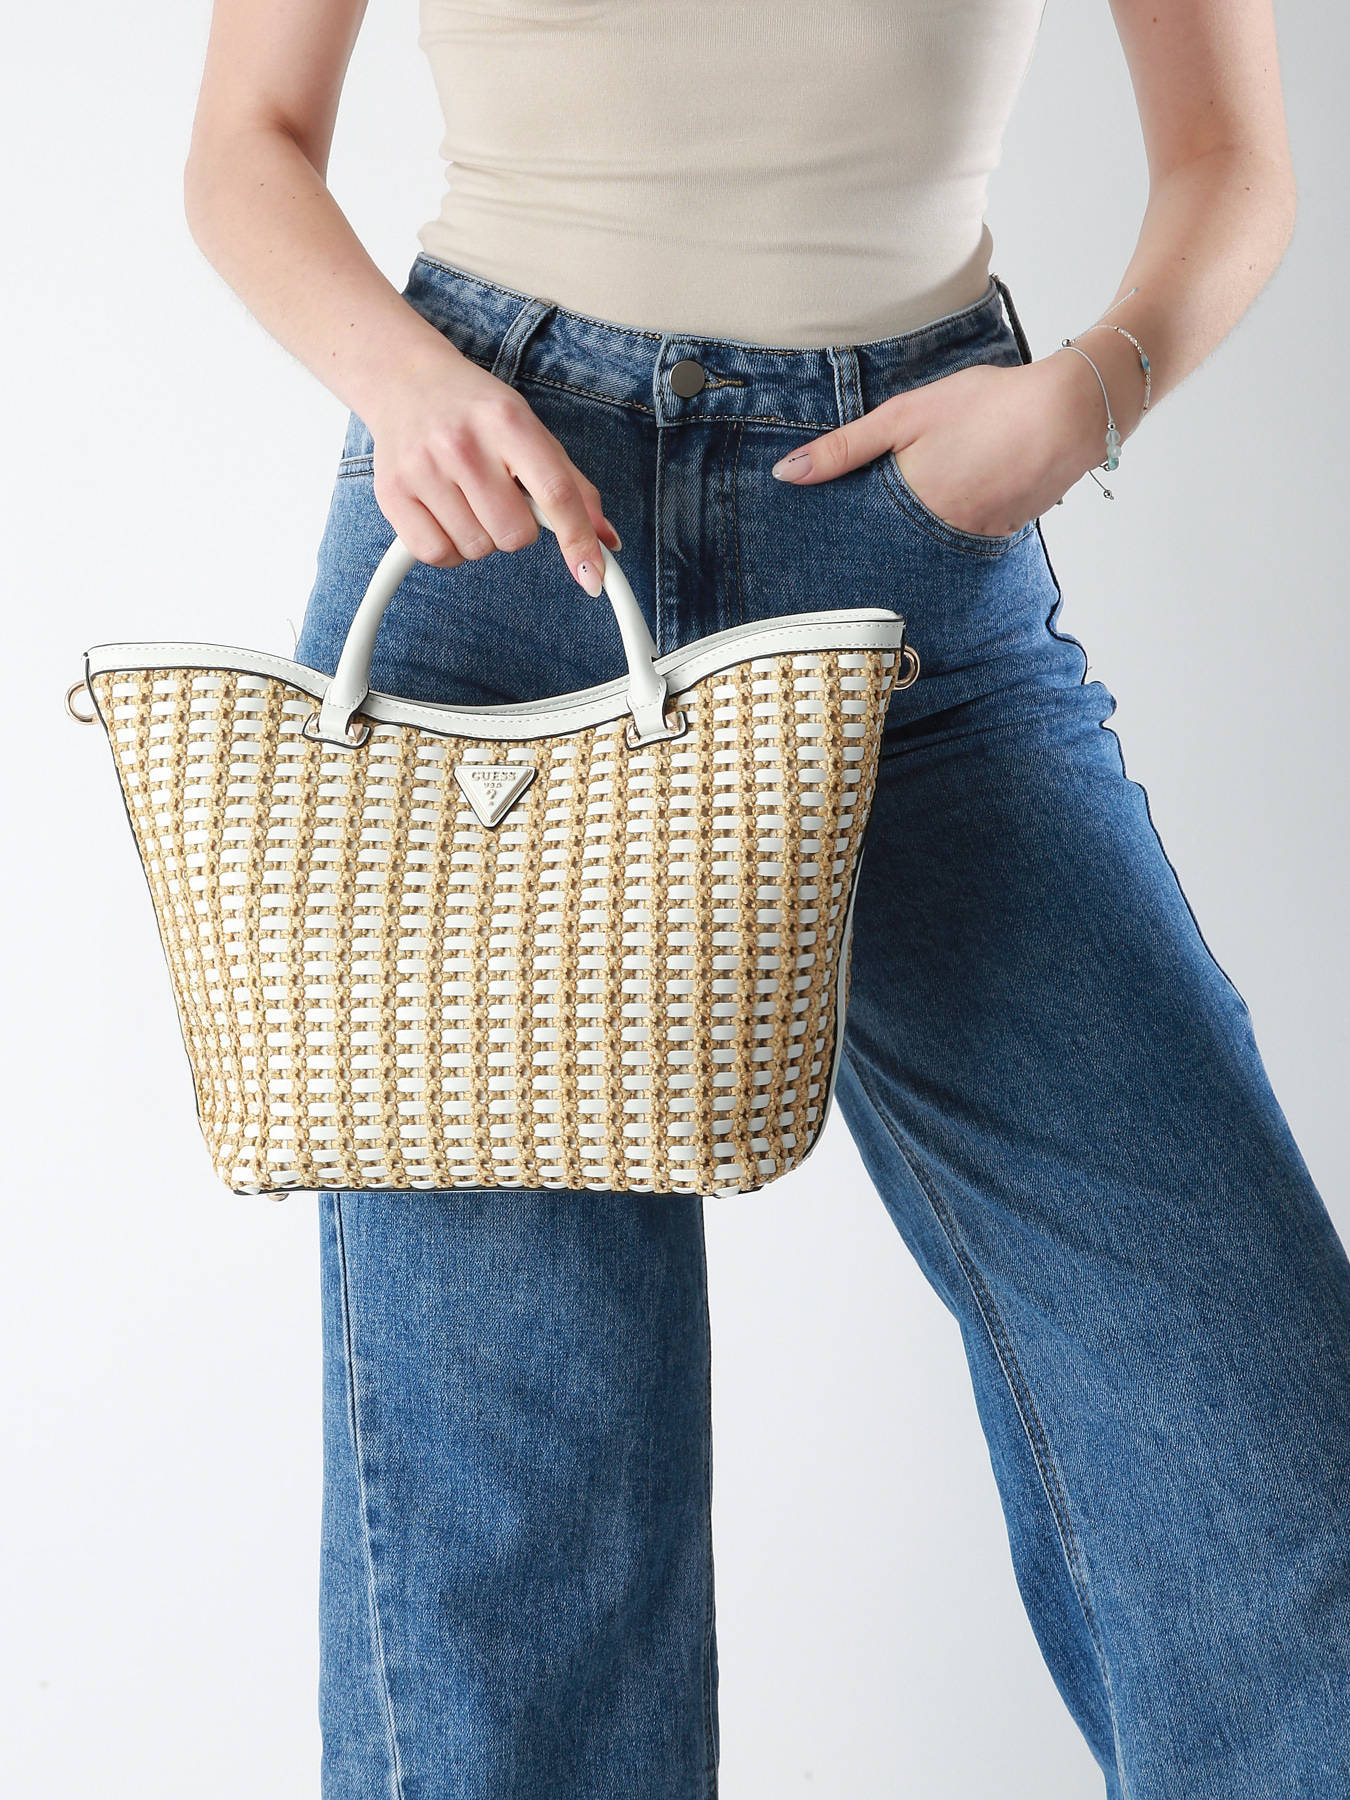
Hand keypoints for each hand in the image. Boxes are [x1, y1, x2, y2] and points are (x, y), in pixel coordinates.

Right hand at [363, 345, 621, 595]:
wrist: (404, 380)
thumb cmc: (476, 411)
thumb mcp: (530, 431)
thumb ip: (572, 486)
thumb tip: (608, 540)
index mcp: (508, 421)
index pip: (555, 493)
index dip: (579, 541)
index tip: (593, 577)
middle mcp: (463, 443)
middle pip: (515, 535)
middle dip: (517, 528)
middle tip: (500, 497)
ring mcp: (422, 469)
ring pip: (478, 549)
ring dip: (483, 536)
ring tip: (469, 498)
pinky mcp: (391, 494)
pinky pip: (438, 556)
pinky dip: (450, 549)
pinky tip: (448, 516)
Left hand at [769, 354, 1110, 537]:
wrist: (1072, 413)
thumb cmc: (986, 405)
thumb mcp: (905, 415)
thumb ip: (844, 447)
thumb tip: (786, 474)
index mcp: (908, 508)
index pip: (858, 540)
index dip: (839, 540)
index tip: (817, 546)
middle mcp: (939, 536)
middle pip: (892, 551)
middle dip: (875, 546)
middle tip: (850, 543)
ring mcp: (973, 542)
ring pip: (928, 550)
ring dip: (914, 541)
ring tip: (912, 515)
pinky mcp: (1002, 537)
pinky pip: (963, 544)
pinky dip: (951, 531)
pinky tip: (956, 506)